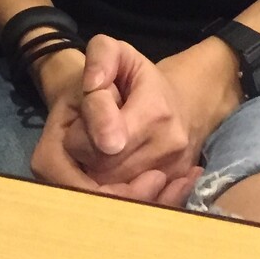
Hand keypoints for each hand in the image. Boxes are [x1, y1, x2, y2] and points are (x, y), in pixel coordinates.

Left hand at [33, 35, 239, 204]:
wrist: (183, 104)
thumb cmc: (139, 80)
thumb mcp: (117, 53)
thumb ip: (100, 59)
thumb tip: (92, 85)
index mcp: (155, 112)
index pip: (101, 144)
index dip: (78, 138)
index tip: (76, 129)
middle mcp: (168, 147)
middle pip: (103, 173)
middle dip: (83, 158)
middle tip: (85, 139)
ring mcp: (172, 173)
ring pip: (114, 194)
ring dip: (95, 178)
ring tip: (97, 154)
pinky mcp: (171, 191)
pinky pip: (131, 205)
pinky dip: (113, 194)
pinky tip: (109, 175)